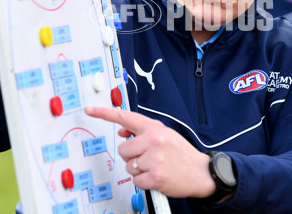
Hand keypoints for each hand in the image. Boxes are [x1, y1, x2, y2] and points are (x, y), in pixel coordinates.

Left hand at [85, 106, 215, 197]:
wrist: (201, 172)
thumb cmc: (182, 154)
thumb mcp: (165, 135)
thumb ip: (143, 131)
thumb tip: (122, 131)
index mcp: (154, 128)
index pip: (125, 117)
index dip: (104, 113)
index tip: (90, 110)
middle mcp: (153, 140)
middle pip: (123, 149)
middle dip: (131, 156)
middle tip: (148, 158)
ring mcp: (154, 159)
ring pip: (128, 166)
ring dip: (138, 170)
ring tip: (155, 167)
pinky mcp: (155, 176)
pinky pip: (136, 180)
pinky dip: (144, 182)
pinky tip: (156, 177)